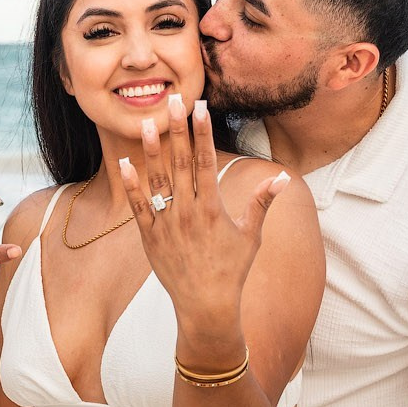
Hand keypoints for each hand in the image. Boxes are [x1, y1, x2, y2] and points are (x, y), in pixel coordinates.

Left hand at [114, 95, 288, 334]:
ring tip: (149, 123)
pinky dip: (132, 186)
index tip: (200, 108)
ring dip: (153, 151)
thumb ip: (262, 203)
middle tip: (174, 100)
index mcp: (213, 208)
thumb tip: (282, 177)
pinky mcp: (150, 237)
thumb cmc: (232, 271)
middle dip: (178, 129)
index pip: (206, 161)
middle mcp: (188, 212)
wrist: (206, 306)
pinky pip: (138, 207)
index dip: (202, 132)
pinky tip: (125, 164)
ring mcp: (167, 224)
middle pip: (181, 162)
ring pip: (158, 180)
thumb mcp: (251, 236)